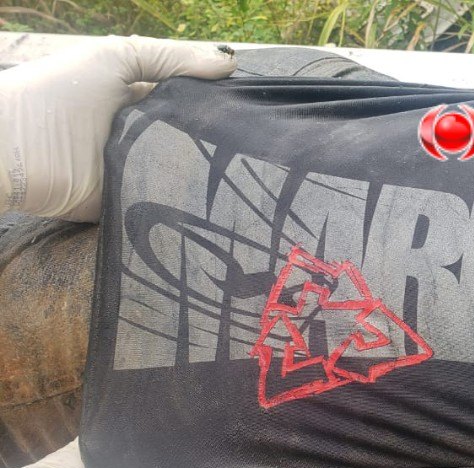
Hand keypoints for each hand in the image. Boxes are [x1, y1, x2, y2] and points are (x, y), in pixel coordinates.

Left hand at [0, 36, 236, 222]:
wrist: (8, 149)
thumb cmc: (56, 94)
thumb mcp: (115, 58)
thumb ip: (171, 58)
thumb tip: (231, 64)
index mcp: (135, 100)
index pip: (186, 101)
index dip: (215, 102)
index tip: (249, 106)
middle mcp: (137, 135)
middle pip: (188, 138)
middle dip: (215, 141)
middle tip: (251, 143)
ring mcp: (131, 170)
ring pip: (180, 172)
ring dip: (202, 172)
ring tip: (240, 172)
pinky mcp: (124, 203)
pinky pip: (159, 204)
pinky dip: (179, 202)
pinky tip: (210, 199)